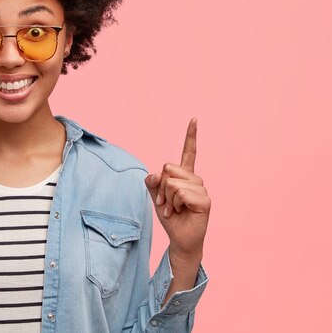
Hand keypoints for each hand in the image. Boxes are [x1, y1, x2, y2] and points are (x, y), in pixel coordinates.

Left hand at [144, 118, 210, 258]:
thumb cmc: (170, 217)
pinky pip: (180, 193)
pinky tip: (180, 212)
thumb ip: (153, 183)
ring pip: (172, 181)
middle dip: (161, 186)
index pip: (189, 152)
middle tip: (165, 202)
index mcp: (185, 175)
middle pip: (168, 167)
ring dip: (167, 198)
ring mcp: (201, 189)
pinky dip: (174, 204)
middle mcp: (195, 179)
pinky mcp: (205, 201)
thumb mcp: (156, 197)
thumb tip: (155, 174)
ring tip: (174, 209)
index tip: (194, 118)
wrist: (180, 239)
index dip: (191, 135)